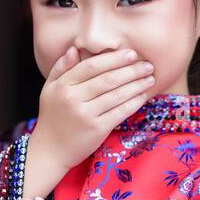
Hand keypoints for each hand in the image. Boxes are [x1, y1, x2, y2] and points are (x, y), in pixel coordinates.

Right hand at [31, 45, 156, 175]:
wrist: (50, 151)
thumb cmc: (52, 117)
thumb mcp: (49, 89)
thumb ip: (61, 67)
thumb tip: (75, 48)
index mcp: (63, 85)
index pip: (92, 66)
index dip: (113, 58)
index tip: (131, 54)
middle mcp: (73, 98)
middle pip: (107, 79)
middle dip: (131, 70)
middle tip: (148, 65)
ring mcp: (86, 115)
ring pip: (116, 95)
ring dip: (136, 85)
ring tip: (150, 78)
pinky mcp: (96, 130)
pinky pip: (119, 112)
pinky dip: (133, 103)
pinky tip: (142, 96)